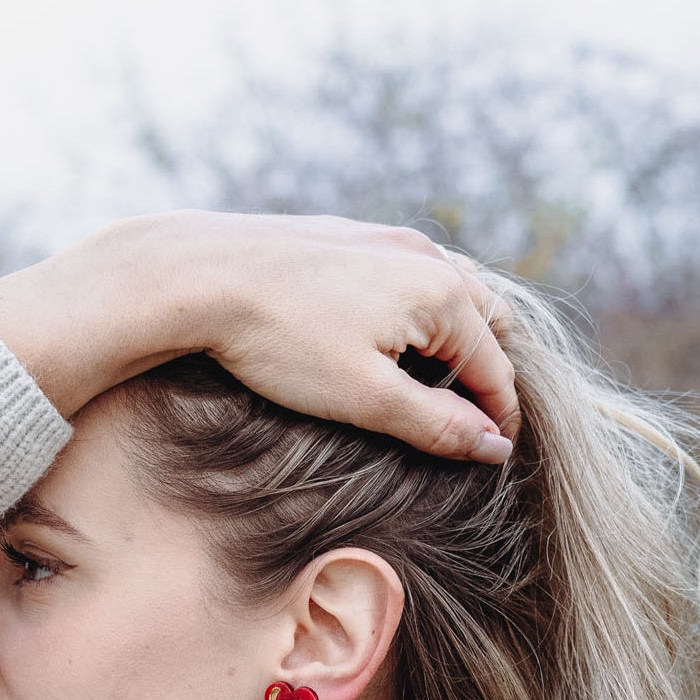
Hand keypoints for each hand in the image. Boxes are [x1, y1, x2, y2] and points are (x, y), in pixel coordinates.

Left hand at [193, 211, 518, 457]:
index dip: (498, 422)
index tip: (492, 461)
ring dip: (454, 342)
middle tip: (469, 426)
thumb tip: (494, 447)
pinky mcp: (352, 238)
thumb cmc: (282, 342)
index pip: (496, 370)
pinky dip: (417, 314)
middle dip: (486, 376)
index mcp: (443, 294)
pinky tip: (387, 343)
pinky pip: (409, 276)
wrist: (202, 274)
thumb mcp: (367, 399)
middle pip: (485, 325)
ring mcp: (389, 239)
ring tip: (434, 390)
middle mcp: (427, 255)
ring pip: (449, 295)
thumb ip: (437, 425)